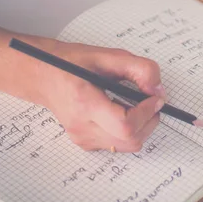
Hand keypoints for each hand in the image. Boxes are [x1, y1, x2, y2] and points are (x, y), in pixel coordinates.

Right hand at [33, 41, 165, 152]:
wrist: (44, 75)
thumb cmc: (72, 63)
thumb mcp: (108, 55)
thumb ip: (138, 69)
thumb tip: (157, 90)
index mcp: (85, 103)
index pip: (125, 125)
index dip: (147, 112)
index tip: (155, 97)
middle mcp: (82, 127)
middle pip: (129, 140)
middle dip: (149, 120)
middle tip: (150, 99)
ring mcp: (83, 138)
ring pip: (126, 146)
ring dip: (141, 126)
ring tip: (137, 103)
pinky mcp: (85, 142)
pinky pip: (117, 144)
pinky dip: (129, 130)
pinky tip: (123, 110)